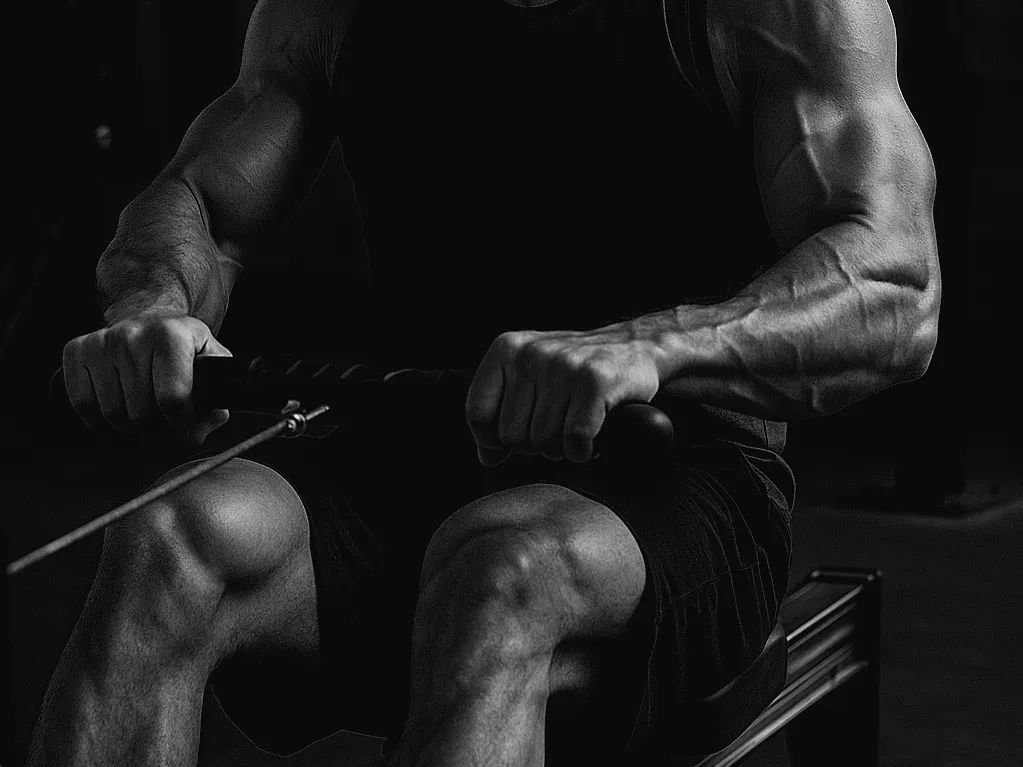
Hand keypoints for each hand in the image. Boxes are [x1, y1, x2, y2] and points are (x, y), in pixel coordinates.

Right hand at [62, 311, 232, 444]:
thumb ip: (215, 404)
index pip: (172, 400)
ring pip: (112, 413)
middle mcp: (133, 335)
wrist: (151, 317)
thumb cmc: (184, 346)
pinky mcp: (76, 350)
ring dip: (129, 422)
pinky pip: (82, 403)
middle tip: (161, 411)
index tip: (183, 413)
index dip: (181, 418)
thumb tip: (194, 437)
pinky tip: (116, 405)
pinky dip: (98, 417)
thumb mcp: (212, 365)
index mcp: (172, 336)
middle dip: (155, 422)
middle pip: (141, 412)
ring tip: (141, 406)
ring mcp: (102, 342)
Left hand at [465, 325, 660, 465]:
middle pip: (511, 436)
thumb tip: (486, 456)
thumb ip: (502, 412)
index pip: (478, 412)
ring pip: (544, 442)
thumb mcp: (531, 379)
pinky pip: (575, 441)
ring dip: (562, 449)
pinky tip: (592, 437)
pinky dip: (584, 450)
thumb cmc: (577, 370)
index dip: (493, 439)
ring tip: (575, 428)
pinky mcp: (595, 382)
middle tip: (557, 429)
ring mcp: (563, 367)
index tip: (516, 439)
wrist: (637, 348)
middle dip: (535, 446)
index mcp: (508, 348)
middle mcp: (532, 354)